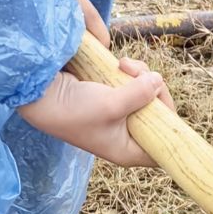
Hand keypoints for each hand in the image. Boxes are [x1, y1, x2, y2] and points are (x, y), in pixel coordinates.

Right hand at [18, 56, 169, 166]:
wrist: (41, 95)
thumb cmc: (74, 110)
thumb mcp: (111, 105)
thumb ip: (139, 95)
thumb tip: (158, 81)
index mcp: (128, 150)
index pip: (164, 146)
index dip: (171, 126)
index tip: (162, 99)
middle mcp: (126, 135)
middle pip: (159, 113)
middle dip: (153, 88)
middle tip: (136, 72)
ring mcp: (120, 115)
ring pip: (147, 93)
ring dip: (141, 74)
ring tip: (123, 64)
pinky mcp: (112, 97)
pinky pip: (133, 84)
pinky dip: (130, 71)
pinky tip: (119, 63)